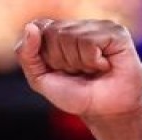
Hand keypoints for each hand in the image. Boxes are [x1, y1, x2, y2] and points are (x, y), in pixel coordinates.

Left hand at [15, 19, 141, 118]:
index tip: (58, 69)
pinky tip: (104, 66)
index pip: (40, 28)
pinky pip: (90, 42)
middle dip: (60, 60)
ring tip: (91, 70)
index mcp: (59, 32)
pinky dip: (93, 61)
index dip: (45, 54)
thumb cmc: (75, 94)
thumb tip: (31, 26)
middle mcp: (78, 25)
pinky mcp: (115, 31)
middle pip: (53, 32)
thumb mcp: (40, 79)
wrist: (104, 112)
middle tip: (77, 72)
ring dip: (78, 62)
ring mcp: (97, 26)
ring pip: (70, 36)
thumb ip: (26, 55)